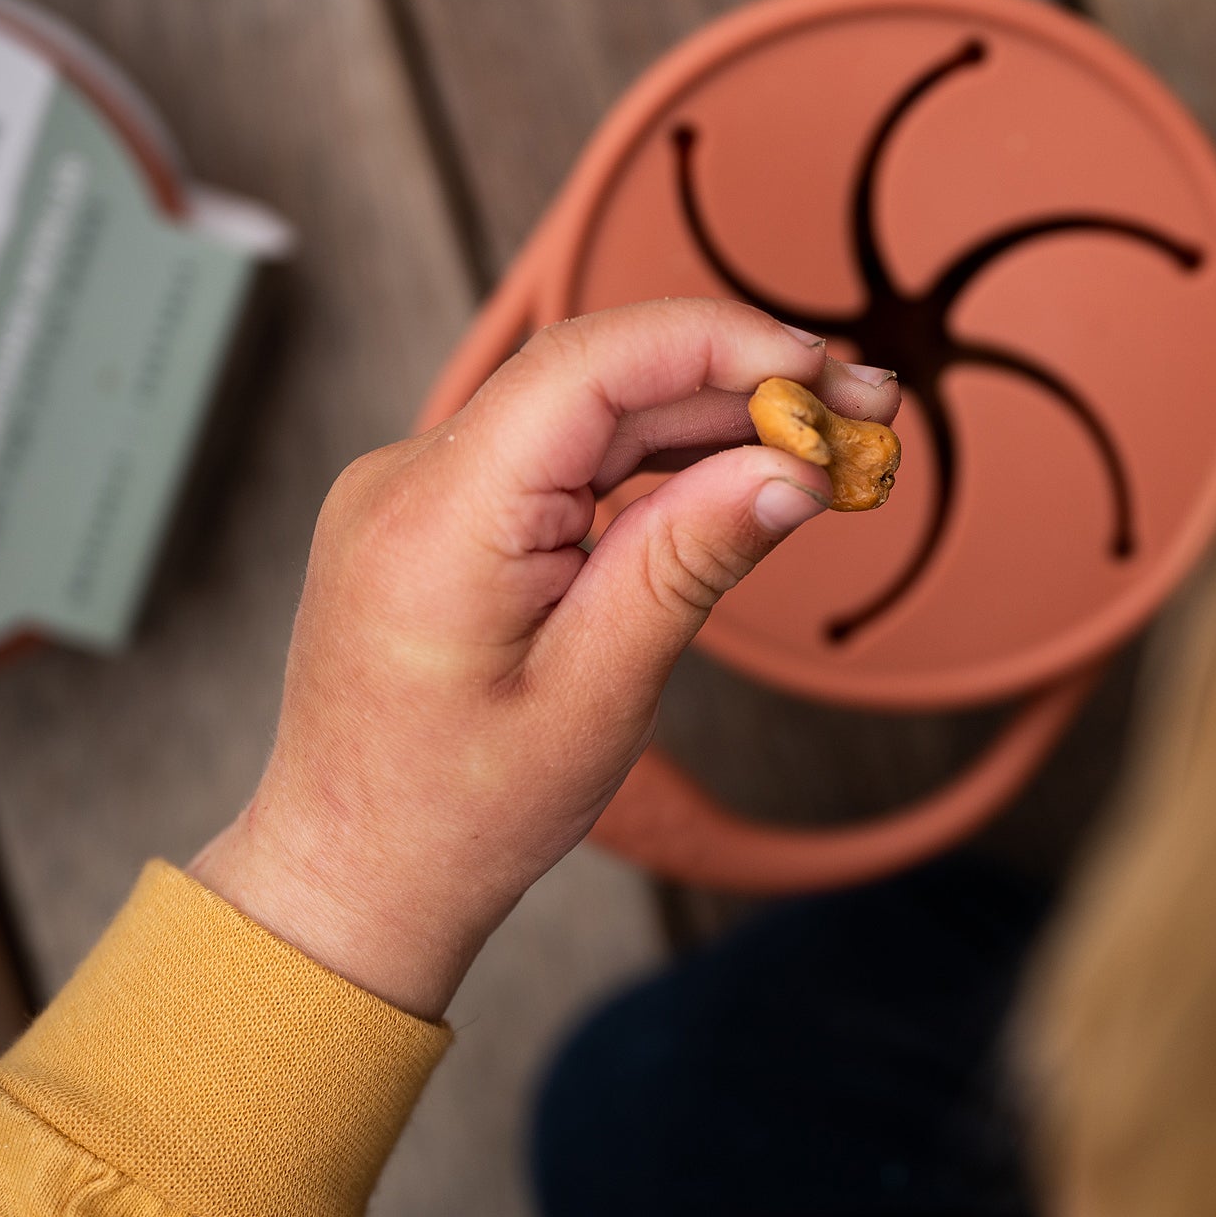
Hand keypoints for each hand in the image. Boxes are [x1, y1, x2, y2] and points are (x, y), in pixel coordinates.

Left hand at [189, 299, 898, 1016]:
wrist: (350, 872)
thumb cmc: (462, 810)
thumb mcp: (597, 694)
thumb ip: (690, 561)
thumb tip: (795, 468)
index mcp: (437, 518)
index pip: (588, 364)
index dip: (717, 344)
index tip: (823, 372)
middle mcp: (410, 476)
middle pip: (596, 374)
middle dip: (737, 376)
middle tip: (865, 404)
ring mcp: (417, 487)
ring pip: (584, 408)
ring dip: (707, 414)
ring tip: (826, 438)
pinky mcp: (440, 511)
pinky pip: (558, 451)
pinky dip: (652, 455)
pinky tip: (739, 470)